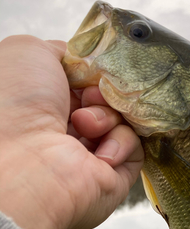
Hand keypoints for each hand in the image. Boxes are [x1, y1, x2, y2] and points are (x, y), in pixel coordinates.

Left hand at [0, 35, 143, 228]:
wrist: (25, 162)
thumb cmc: (16, 104)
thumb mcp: (30, 52)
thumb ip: (66, 51)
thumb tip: (90, 65)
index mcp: (47, 104)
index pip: (88, 82)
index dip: (94, 74)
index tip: (89, 74)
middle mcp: (67, 130)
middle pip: (109, 100)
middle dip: (104, 94)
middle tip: (89, 98)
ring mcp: (90, 155)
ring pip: (124, 121)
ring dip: (108, 117)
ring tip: (85, 126)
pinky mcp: (113, 176)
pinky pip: (135, 148)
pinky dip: (121, 143)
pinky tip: (100, 154)